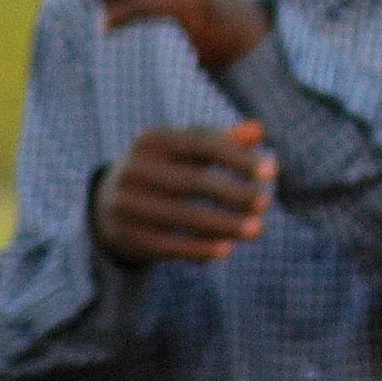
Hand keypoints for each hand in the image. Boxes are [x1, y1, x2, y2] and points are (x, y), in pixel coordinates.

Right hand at [91, 123, 275, 266]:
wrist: (109, 203)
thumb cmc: (166, 169)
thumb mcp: (188, 150)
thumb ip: (223, 140)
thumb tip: (258, 130)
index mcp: (152, 139)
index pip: (201, 145)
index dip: (238, 157)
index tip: (272, 171)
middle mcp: (133, 168)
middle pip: (192, 182)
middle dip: (233, 194)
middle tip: (266, 203)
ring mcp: (124, 203)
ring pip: (181, 216)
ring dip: (223, 225)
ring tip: (256, 230)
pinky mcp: (124, 234)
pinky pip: (166, 244)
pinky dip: (198, 249)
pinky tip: (226, 250)